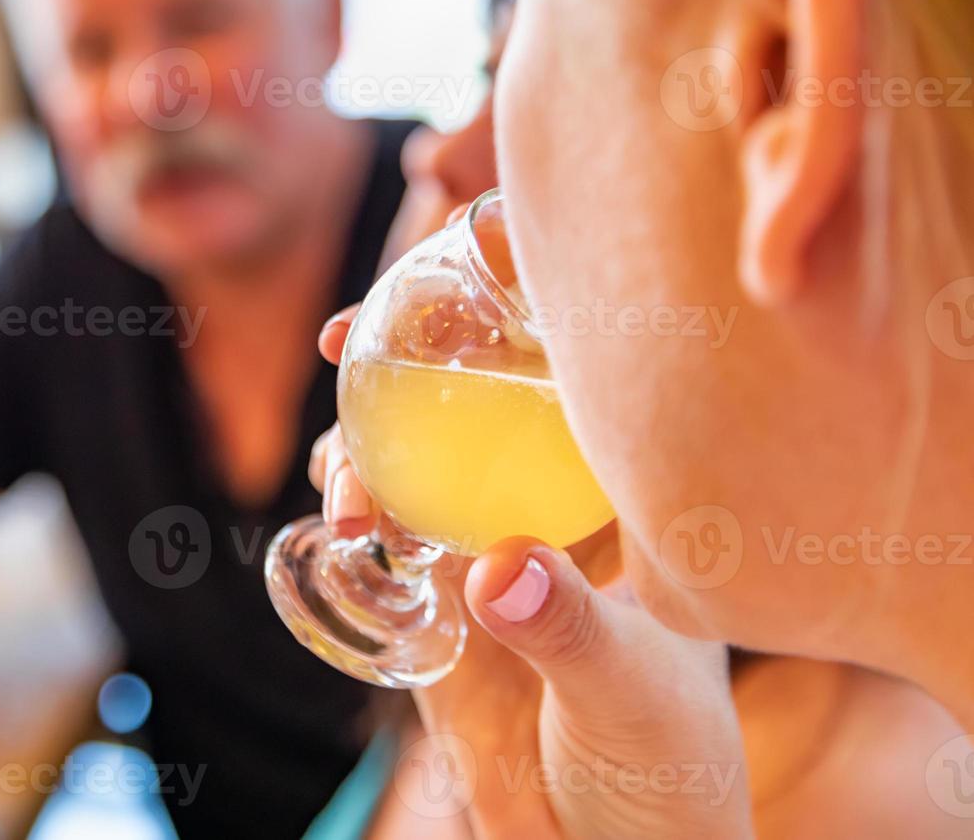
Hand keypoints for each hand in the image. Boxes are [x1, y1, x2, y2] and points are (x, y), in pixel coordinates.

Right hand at [312, 311, 750, 838]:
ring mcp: (483, 537)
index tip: (470, 237)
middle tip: (345, 332)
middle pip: (473, 386)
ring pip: (411, 447)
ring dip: (363, 439)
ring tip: (348, 481)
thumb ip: (567, 631)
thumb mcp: (632, 697)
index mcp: (623, 493)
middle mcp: (548, 496)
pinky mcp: (431, 589)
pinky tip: (342, 517)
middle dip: (405, 345)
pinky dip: (348, 503)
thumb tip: (495, 570)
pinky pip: (377, 524)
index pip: (581, 368)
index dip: (525, 292)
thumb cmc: (661, 766)